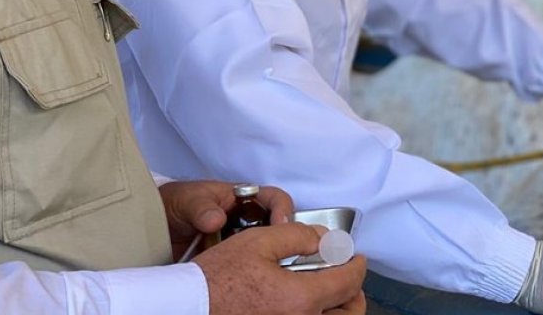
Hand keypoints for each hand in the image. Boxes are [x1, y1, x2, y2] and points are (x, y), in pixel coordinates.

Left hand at [159, 180, 293, 260]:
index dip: (282, 209)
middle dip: (277, 236)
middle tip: (274, 248)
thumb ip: (201, 207)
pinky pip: (246, 264)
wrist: (152, 227)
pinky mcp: (230, 260)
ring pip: (263, 247)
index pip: (274, 199)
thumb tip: (216, 218)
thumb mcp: (187, 200)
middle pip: (275, 225)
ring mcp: (238, 240)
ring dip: (262, 254)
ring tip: (253, 263)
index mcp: (242, 197)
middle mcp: (245, 219)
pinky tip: (238, 273)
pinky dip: (246, 269)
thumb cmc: (175, 203)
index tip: (279, 223)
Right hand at [195, 223, 366, 314]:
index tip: (355, 257)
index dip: (356, 265)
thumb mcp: (257, 243)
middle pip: (349, 314)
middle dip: (353, 294)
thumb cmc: (215, 279)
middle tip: (346, 277)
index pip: (348, 283)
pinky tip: (305, 305)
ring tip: (329, 293)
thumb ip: (297, 236)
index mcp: (300, 299)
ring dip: (338, 309)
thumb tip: (322, 239)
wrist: (186, 307)